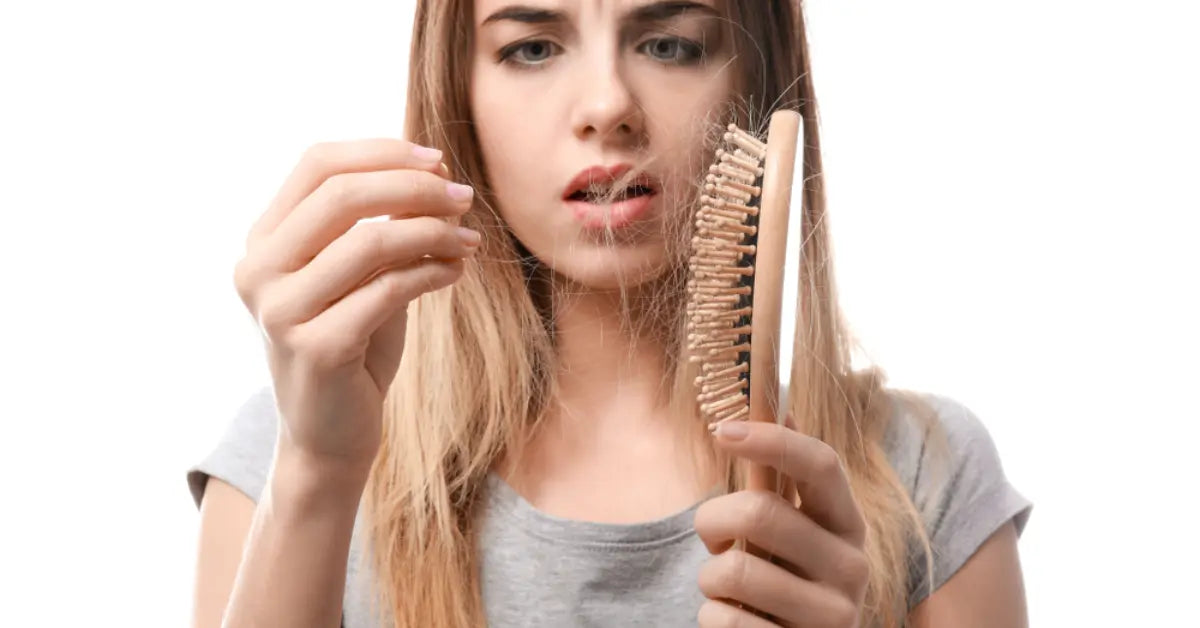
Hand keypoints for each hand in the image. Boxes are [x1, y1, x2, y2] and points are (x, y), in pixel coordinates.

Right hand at [233, 139, 478, 472]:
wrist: (329, 436)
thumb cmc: (351, 345)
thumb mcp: (359, 275)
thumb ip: (379, 226)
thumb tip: (434, 173)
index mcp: (263, 241)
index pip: (316, 164)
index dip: (381, 153)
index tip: (437, 161)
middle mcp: (258, 270)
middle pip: (341, 195)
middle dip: (413, 187)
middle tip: (463, 197)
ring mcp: (280, 311)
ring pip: (369, 242)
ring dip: (432, 232)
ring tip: (469, 239)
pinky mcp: (316, 349)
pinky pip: (388, 290)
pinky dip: (432, 273)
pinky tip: (456, 272)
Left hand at [694, 419, 868, 626]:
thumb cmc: (788, 582)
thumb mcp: (793, 530)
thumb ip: (785, 479)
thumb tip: (783, 404)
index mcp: (847, 523)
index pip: (821, 463)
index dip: (771, 439)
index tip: (722, 430)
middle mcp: (852, 566)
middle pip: (759, 512)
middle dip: (712, 520)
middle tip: (713, 538)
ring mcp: (833, 615)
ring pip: (733, 570)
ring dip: (710, 579)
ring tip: (729, 589)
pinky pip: (725, 619)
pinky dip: (713, 617)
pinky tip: (736, 620)